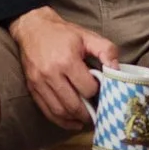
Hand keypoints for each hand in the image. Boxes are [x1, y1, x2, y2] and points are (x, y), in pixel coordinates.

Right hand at [9, 7, 118, 129]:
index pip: (87, 88)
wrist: (33, 28)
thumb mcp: (88, 36)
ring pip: (59, 111)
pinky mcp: (32, 87)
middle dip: (88, 113)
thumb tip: (116, 70)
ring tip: (85, 120)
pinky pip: (46, 110)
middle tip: (98, 114)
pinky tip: (70, 121)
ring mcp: (39, 82)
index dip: (97, 91)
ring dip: (74, 119)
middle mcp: (51, 73)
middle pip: (73, 104)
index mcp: (67, 60)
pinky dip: (59, 120)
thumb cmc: (62, 33)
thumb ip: (106, 51)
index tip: (100, 89)